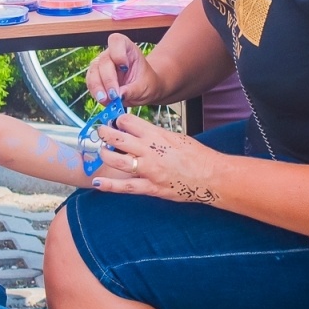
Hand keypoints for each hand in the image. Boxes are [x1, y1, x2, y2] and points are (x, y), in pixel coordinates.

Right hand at [86, 34, 160, 105]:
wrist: (142, 89)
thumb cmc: (145, 83)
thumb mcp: (145, 87)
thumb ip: (133, 90)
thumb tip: (119, 95)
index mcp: (127, 48)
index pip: (116, 41)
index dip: (118, 53)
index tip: (124, 67)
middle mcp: (111, 54)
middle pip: (104, 61)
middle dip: (108, 80)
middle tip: (114, 95)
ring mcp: (101, 64)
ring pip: (93, 72)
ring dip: (98, 87)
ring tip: (106, 101)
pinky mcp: (95, 76)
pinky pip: (90, 82)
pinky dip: (95, 92)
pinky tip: (104, 101)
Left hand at [89, 113, 223, 203]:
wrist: (210, 175)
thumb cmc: (197, 155)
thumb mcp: (176, 137)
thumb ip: (157, 135)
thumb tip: (143, 132)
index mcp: (157, 135)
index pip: (129, 122)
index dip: (119, 121)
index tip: (116, 122)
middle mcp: (149, 150)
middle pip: (118, 138)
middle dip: (105, 133)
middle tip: (100, 132)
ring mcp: (148, 170)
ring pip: (117, 160)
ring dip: (104, 154)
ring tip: (100, 151)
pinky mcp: (150, 187)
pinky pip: (126, 186)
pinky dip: (110, 185)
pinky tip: (98, 182)